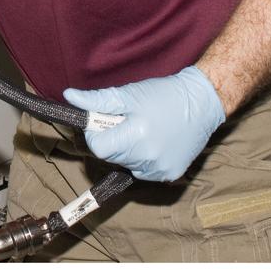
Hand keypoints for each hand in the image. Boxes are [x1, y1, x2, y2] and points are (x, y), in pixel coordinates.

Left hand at [62, 66, 225, 181]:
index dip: (96, 135)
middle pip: (112, 156)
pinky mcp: (171, 175)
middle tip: (128, 122)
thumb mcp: (129, 94)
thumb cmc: (164, 95)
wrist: (202, 103)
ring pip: (127, 166)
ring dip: (128, 151)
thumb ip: (98, 100)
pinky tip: (155, 142)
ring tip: (144, 130)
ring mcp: (161, 170)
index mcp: (136, 136)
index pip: (99, 148)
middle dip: (113, 140)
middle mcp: (148, 158)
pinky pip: (144, 172)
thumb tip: (69, 96)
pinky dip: (143, 160)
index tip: (104, 122)